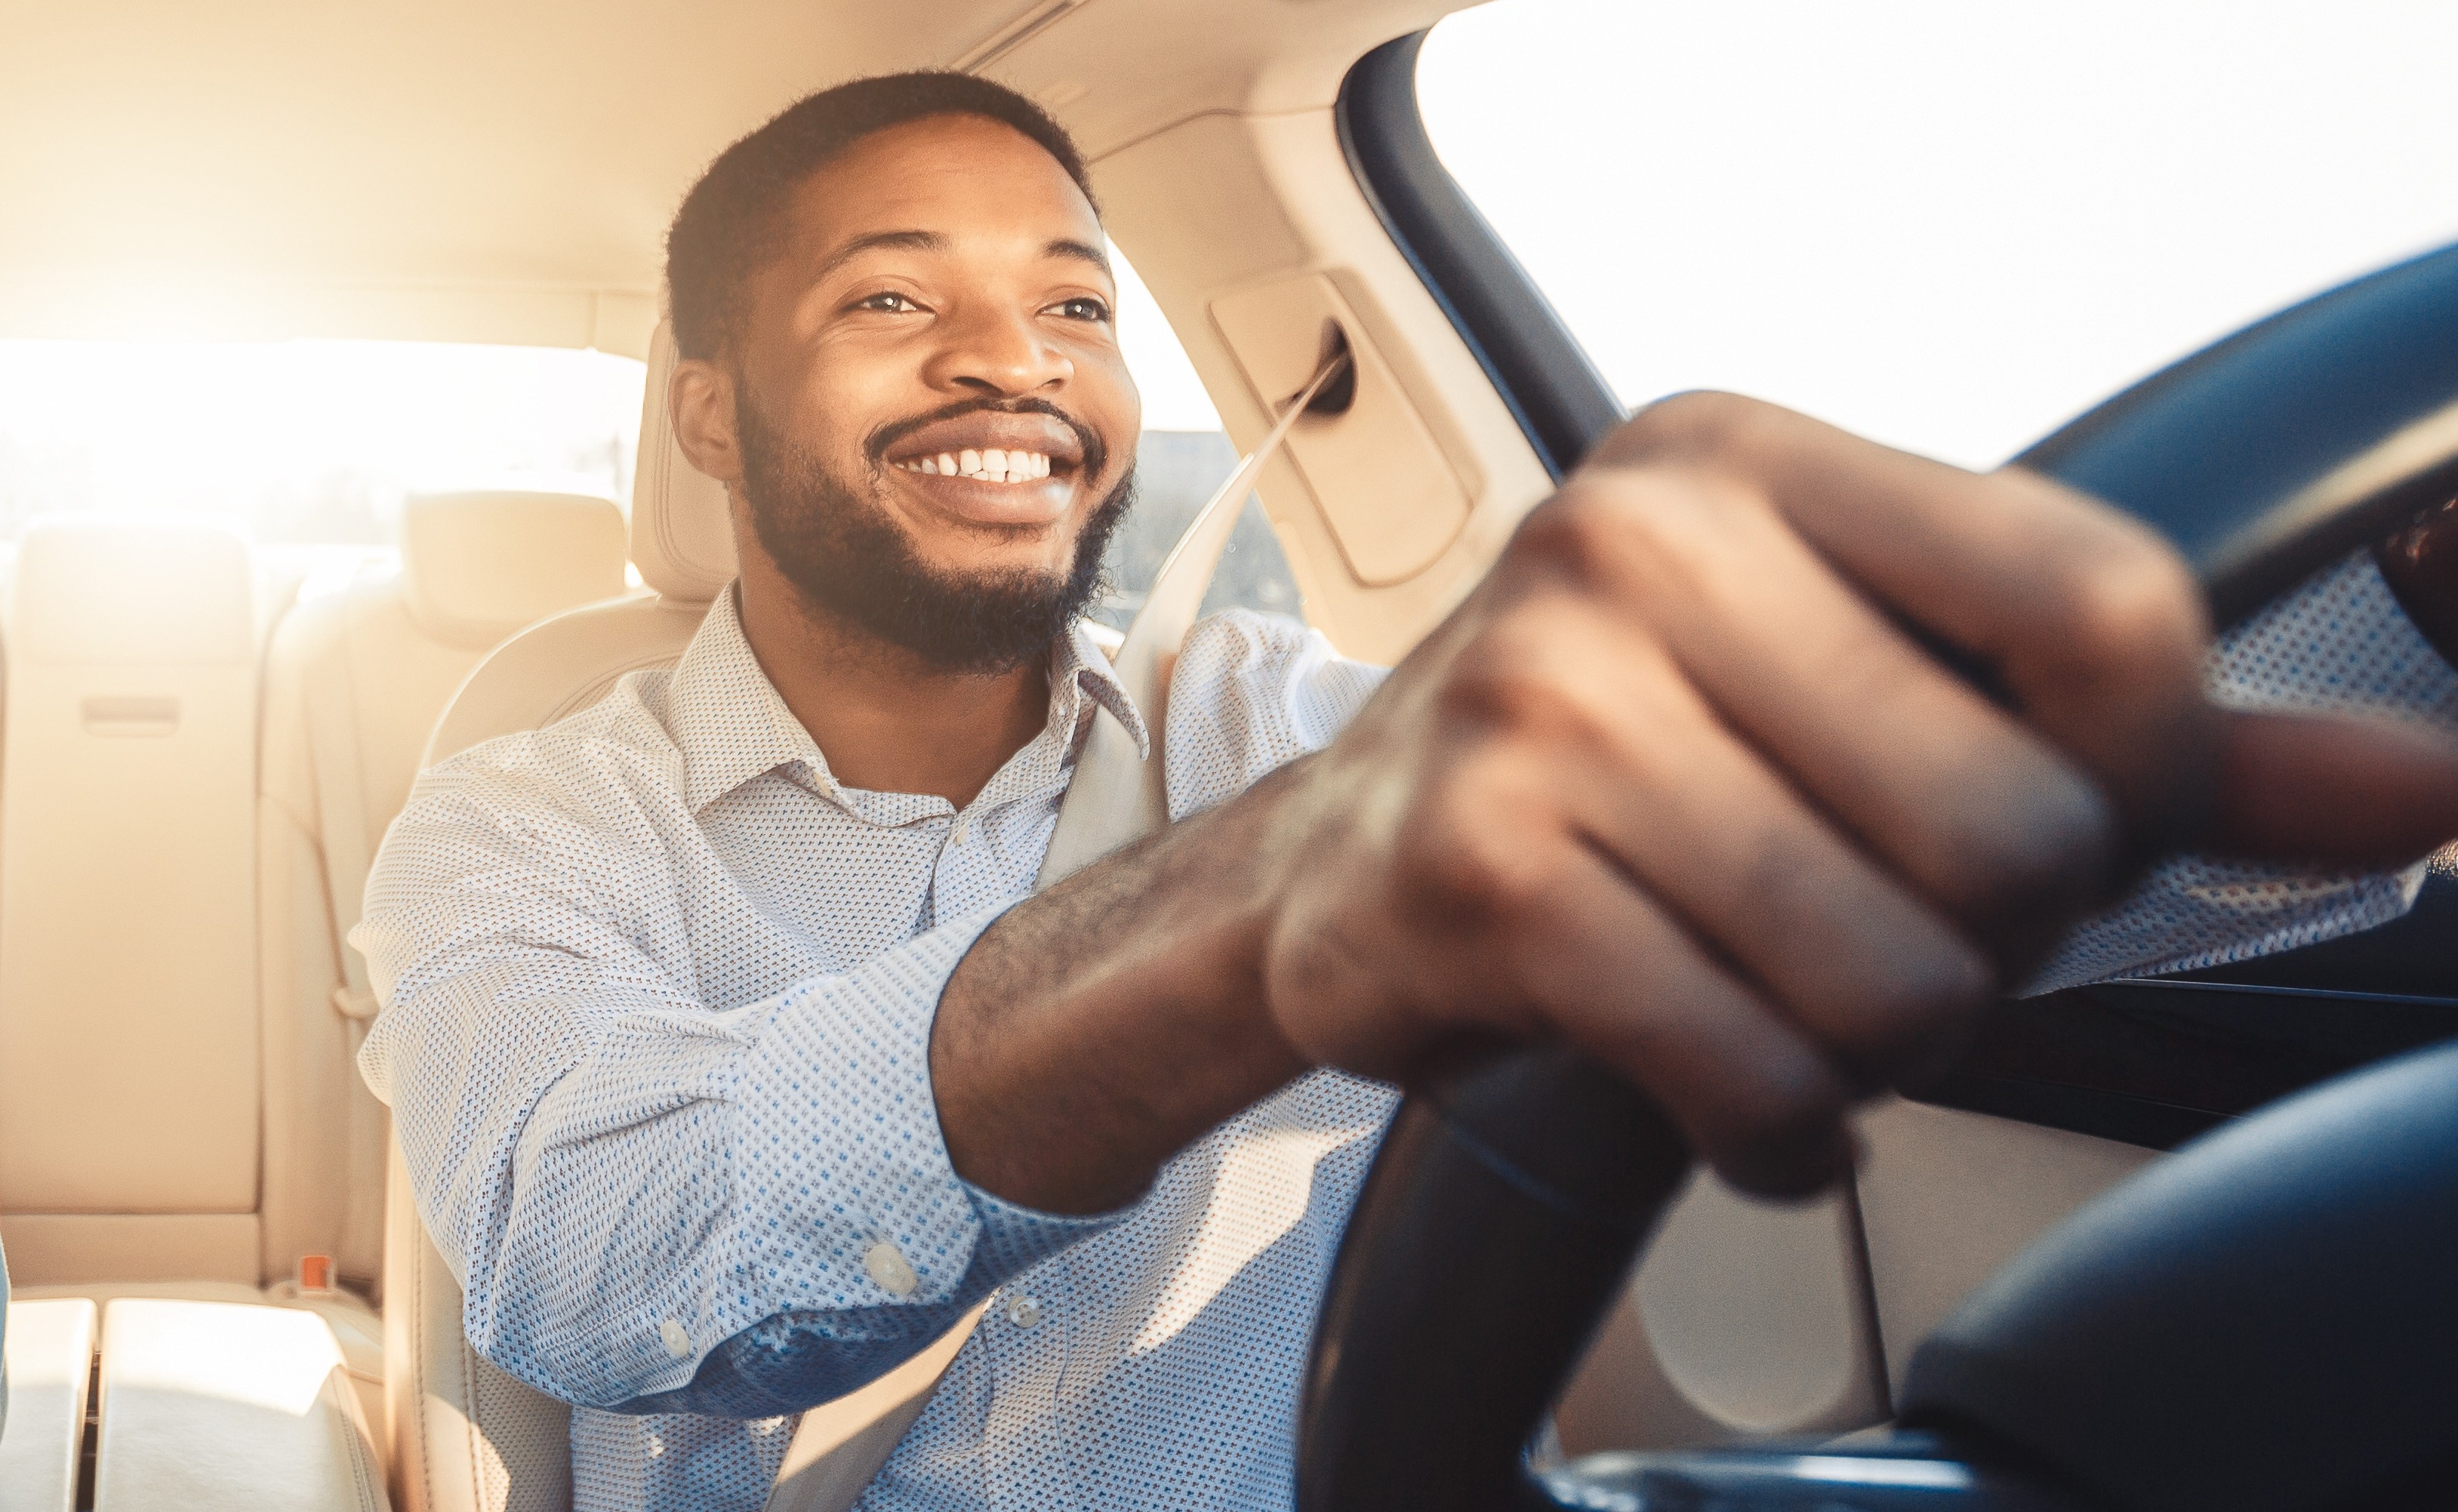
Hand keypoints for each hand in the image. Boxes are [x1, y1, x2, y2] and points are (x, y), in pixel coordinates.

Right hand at [1246, 393, 2457, 1194]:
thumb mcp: (1867, 685)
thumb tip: (2419, 791)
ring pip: (1896, 977)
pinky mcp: (1478, 872)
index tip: (2065, 822)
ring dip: (1878, 1051)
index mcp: (1742, 461)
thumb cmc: (1628, 765)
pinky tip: (1732, 1087)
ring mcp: (1538, 705)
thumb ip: (2142, 738)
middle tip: (1877, 926)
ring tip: (1789, 1002)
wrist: (1336, 865)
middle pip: (2020, 834)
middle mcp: (1629, 546)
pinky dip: (1780, 1132)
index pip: (2106, 608)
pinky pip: (1758, 1071)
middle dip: (1986, 943)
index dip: (2143, 774)